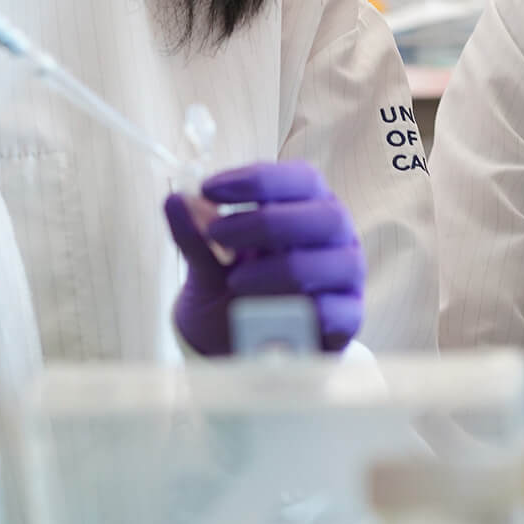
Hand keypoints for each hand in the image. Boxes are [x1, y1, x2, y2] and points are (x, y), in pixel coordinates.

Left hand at [164, 161, 365, 355]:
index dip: (258, 179)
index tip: (209, 189)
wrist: (245, 345)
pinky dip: (303, 311)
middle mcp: (335, 236)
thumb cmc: (236, 289)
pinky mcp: (349, 318)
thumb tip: (174, 200)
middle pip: (326, 216)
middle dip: (268, 223)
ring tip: (236, 283)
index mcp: (308, 206)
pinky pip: (340, 311)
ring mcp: (347, 277)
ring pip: (336, 262)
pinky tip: (269, 316)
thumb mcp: (209, 264)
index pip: (301, 179)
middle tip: (218, 235)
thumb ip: (196, 236)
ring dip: (280, 270)